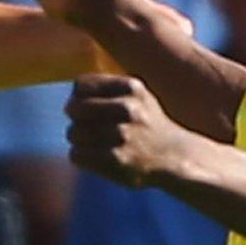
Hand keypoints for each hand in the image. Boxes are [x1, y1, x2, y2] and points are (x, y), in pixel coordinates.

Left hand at [65, 74, 192, 186]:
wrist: (173, 156)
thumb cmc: (143, 122)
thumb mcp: (134, 95)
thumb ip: (102, 87)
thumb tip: (72, 96)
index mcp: (132, 87)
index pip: (81, 85)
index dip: (78, 97)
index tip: (88, 106)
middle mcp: (129, 109)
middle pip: (73, 108)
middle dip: (76, 118)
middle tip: (86, 126)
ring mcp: (123, 135)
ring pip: (73, 132)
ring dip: (79, 140)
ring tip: (96, 143)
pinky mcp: (117, 159)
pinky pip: (76, 154)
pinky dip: (81, 156)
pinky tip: (97, 156)